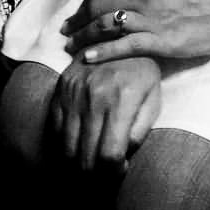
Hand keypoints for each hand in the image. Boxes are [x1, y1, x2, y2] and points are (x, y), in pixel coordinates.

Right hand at [53, 54, 160, 170]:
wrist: (117, 34)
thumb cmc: (142, 71)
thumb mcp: (153, 97)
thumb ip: (141, 130)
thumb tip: (123, 158)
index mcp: (123, 100)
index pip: (109, 155)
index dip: (113, 172)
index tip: (119, 168)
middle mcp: (95, 97)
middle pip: (86, 157)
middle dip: (95, 175)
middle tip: (104, 172)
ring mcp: (74, 93)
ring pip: (67, 148)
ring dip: (77, 163)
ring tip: (91, 161)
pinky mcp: (61, 89)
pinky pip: (56, 130)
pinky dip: (65, 144)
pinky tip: (79, 142)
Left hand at [62, 0, 209, 63]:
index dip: (86, 2)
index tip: (77, 13)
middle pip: (99, 7)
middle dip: (78, 20)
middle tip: (66, 31)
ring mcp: (151, 18)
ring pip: (105, 26)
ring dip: (83, 36)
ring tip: (70, 46)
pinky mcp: (161, 41)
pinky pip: (123, 46)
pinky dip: (102, 51)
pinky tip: (87, 58)